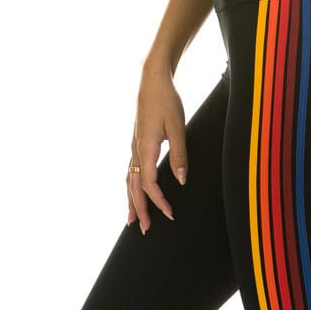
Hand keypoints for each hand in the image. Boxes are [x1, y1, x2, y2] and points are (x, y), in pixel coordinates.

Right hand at [127, 65, 186, 232]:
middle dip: (140, 209)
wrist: (152, 80)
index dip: (159, 201)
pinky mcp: (136, 143)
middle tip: (144, 229)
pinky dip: (131, 187)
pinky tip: (134, 192)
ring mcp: (133, 147)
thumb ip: (180, 154)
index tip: (170, 214)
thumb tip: (181, 180)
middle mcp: (135, 150)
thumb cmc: (166, 101)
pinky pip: (130, 171)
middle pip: (134, 187)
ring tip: (133, 219)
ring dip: (132, 201)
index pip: (149, 183)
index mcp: (145, 148)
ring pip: (129, 180)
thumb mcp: (177, 126)